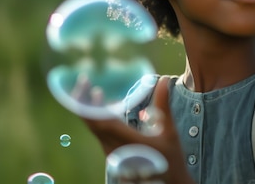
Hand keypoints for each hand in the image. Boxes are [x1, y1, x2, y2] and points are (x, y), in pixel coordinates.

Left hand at [81, 76, 195, 183]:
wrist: (168, 182)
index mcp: (128, 141)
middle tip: (83, 82)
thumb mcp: (169, 130)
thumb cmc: (171, 158)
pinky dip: (96, 117)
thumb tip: (163, 80)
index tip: (91, 87)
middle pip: (91, 123)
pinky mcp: (112, 153)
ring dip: (89, 109)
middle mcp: (114, 148)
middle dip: (83, 101)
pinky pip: (99, 133)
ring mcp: (111, 152)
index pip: (102, 122)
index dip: (92, 104)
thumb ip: (163, 105)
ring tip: (91, 91)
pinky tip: (104, 106)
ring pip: (93, 128)